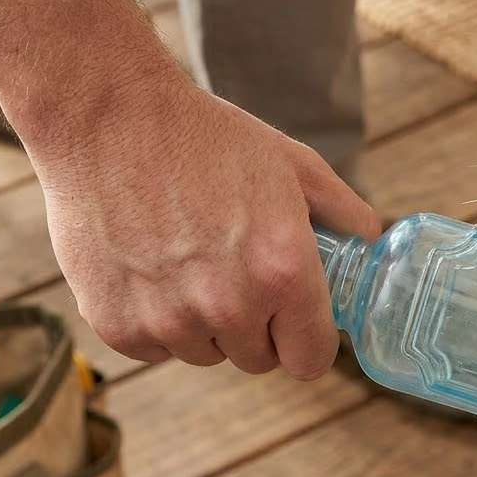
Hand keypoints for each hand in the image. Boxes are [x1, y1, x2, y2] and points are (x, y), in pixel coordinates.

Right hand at [32, 79, 378, 378]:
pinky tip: (150, 267)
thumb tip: (369, 242)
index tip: (297, 325)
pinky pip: (154, 348)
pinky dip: (155, 320)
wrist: (108, 117)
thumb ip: (344, 211)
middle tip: (237, 275)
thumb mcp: (294, 164)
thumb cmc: (206, 137)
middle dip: (257, 328)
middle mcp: (231, 306)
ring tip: (188, 261)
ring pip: (205, 354)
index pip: (312, 360)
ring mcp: (171, 320)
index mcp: (284, 272)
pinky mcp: (119, 325)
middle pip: (258, 360)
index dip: (308, 342)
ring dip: (204, 324)